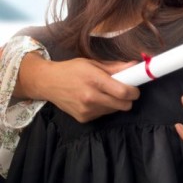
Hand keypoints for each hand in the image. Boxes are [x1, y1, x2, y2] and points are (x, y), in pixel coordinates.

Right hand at [17, 53, 139, 122]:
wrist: (47, 82)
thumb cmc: (71, 70)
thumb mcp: (92, 64)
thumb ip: (115, 67)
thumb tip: (134, 65)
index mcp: (95, 80)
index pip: (123, 92)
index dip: (134, 91)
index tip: (135, 88)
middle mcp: (91, 97)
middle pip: (124, 105)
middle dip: (128, 99)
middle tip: (124, 91)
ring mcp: (86, 110)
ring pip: (115, 110)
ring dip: (115, 103)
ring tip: (104, 93)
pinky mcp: (83, 118)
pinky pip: (104, 114)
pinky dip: (104, 108)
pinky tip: (94, 99)